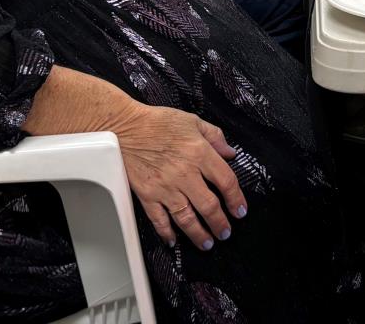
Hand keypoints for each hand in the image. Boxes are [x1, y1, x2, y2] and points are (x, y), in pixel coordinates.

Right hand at [114, 102, 247, 249]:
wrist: (125, 127)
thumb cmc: (158, 122)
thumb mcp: (193, 121)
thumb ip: (215, 137)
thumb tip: (230, 153)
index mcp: (199, 153)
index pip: (226, 181)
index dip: (236, 199)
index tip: (240, 210)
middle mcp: (184, 173)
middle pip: (208, 205)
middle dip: (220, 223)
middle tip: (225, 233)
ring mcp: (165, 187)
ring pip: (186, 218)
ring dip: (198, 234)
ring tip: (207, 243)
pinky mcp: (147, 195)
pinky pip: (159, 220)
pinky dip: (167, 233)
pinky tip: (173, 240)